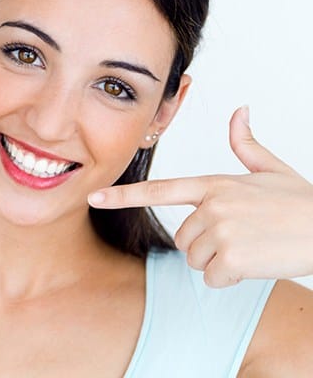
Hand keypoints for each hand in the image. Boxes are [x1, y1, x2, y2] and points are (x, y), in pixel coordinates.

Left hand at [88, 106, 312, 287]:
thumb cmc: (299, 201)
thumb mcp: (271, 168)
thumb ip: (245, 143)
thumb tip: (240, 110)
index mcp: (214, 183)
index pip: (159, 189)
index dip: (124, 195)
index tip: (94, 197)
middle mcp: (212, 204)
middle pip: (182, 238)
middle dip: (204, 243)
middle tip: (238, 235)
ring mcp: (221, 230)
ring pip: (194, 258)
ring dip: (217, 259)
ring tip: (248, 245)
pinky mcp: (233, 256)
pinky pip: (212, 277)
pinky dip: (230, 276)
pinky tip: (253, 262)